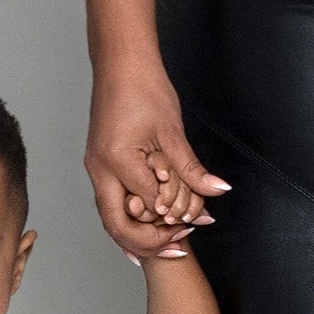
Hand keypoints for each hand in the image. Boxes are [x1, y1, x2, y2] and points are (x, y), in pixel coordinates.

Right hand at [85, 68, 229, 258]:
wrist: (121, 64)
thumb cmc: (144, 89)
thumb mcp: (173, 132)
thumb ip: (192, 168)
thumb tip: (217, 191)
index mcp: (117, 160)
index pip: (148, 205)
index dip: (175, 216)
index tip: (200, 220)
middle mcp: (99, 169)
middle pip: (117, 224)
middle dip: (148, 242)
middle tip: (178, 249)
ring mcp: (95, 168)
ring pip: (110, 217)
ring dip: (136, 235)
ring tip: (166, 246)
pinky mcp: (99, 164)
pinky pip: (110, 202)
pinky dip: (128, 219)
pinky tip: (147, 229)